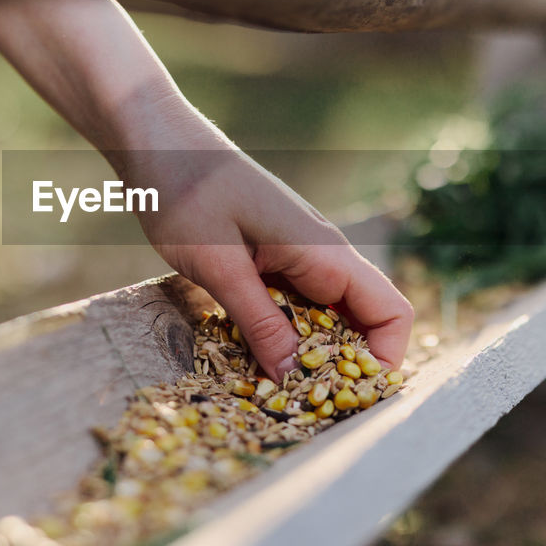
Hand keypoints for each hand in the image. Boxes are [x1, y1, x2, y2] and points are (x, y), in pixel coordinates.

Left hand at [0, 0, 411, 379]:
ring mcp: (297, 257)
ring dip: (306, 357)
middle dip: (341, 370)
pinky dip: (279, 336)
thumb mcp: (217, 263)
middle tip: (299, 407)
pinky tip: (247, 357)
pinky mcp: (270, 259)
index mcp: (323, 251)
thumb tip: (295, 376)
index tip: (349, 399)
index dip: (383, 360)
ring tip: (271, 392)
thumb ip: (258, 320)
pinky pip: (292, 308)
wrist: (154, 138)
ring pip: (325, 321)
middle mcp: (321, 255)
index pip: (391, 313)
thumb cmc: (184, 188)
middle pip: (362, 324)